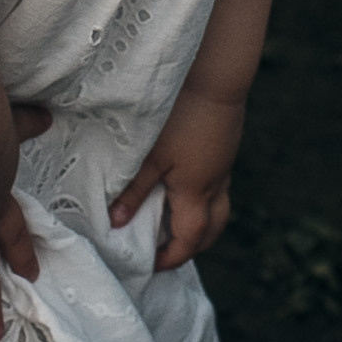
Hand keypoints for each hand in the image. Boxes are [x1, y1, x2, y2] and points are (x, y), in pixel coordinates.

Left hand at [110, 86, 244, 272]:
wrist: (216, 76)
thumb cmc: (180, 115)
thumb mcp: (150, 154)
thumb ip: (134, 190)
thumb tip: (116, 223)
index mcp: (196, 192)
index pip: (189, 239)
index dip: (172, 257)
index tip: (152, 265)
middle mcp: (215, 184)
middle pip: (212, 230)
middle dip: (192, 247)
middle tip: (167, 251)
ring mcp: (223, 165)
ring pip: (218, 208)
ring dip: (200, 223)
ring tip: (173, 221)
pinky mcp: (225, 148)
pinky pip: (217, 186)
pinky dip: (202, 199)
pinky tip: (182, 185)